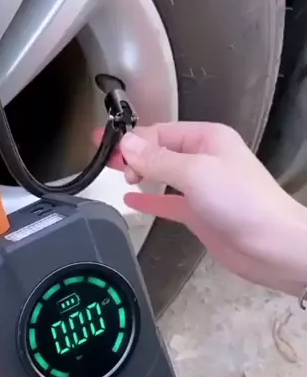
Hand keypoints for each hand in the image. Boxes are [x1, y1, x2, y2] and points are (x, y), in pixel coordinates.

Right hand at [110, 122, 306, 295]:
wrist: (270, 245)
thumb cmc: (242, 202)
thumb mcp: (195, 172)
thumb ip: (158, 159)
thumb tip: (128, 144)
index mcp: (207, 139)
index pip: (160, 131)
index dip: (132, 139)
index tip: (107, 147)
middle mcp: (204, 159)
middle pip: (159, 150)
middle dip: (133, 154)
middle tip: (105, 161)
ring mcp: (201, 187)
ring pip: (162, 174)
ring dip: (140, 173)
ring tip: (115, 173)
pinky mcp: (199, 213)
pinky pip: (167, 201)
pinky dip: (149, 199)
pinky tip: (131, 198)